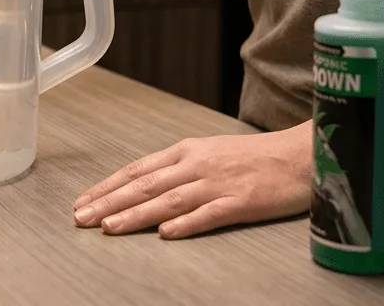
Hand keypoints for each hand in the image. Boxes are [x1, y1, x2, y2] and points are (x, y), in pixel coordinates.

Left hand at [72, 125, 310, 238]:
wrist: (301, 154)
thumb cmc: (256, 157)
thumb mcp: (210, 153)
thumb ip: (179, 169)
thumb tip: (143, 186)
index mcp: (187, 151)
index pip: (137, 170)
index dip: (107, 187)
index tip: (83, 202)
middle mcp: (197, 165)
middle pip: (145, 185)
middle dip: (109, 202)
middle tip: (82, 218)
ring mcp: (218, 183)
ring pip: (169, 200)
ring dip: (136, 214)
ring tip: (110, 228)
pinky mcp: (242, 201)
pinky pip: (209, 214)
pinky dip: (186, 223)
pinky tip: (165, 233)